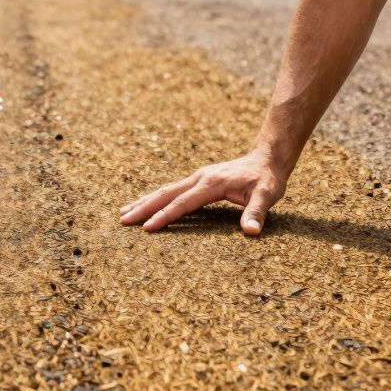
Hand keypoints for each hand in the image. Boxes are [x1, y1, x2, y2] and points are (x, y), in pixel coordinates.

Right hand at [119, 148, 289, 234]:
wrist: (267, 159)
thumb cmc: (267, 180)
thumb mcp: (267, 195)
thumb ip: (257, 213)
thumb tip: (251, 232)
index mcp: (212, 183)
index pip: (183, 203)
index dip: (165, 216)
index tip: (147, 228)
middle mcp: (199, 178)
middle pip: (165, 194)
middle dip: (143, 208)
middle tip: (123, 220)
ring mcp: (197, 178)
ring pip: (164, 190)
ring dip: (144, 202)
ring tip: (122, 213)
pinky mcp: (197, 180)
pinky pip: (171, 190)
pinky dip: (155, 198)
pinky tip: (144, 204)